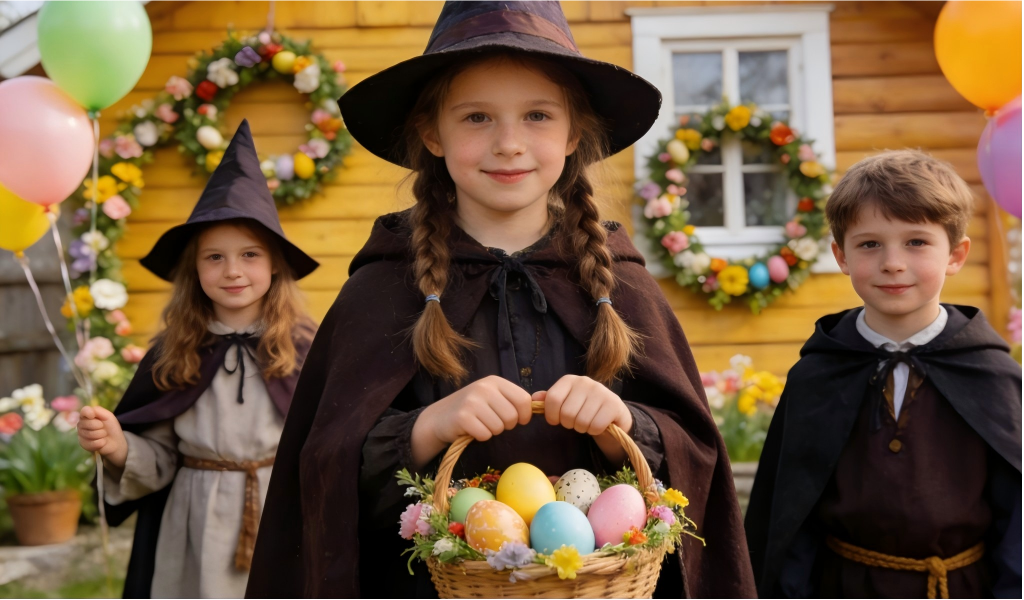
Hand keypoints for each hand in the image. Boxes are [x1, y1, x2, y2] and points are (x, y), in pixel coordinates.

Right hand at [77, 406, 127, 467]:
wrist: (115, 442)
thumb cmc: (111, 427)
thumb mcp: (108, 416)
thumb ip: (98, 411)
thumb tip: (88, 412)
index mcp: (87, 415)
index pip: (84, 411)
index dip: (89, 413)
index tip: (93, 416)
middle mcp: (81, 424)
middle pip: (86, 423)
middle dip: (99, 426)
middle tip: (103, 428)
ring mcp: (81, 434)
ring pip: (89, 434)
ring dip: (101, 435)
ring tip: (103, 435)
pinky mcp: (83, 444)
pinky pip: (91, 443)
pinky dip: (100, 443)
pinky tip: (101, 442)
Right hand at [411, 375, 532, 466]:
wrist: (438, 418)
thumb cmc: (470, 409)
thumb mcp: (491, 397)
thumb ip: (512, 399)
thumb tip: (539, 403)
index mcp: (495, 381)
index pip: (524, 400)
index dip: (523, 415)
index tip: (516, 420)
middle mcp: (484, 387)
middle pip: (512, 417)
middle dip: (505, 426)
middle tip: (491, 422)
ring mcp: (472, 401)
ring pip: (499, 427)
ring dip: (491, 431)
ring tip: (480, 424)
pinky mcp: (463, 417)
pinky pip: (485, 434)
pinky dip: (480, 437)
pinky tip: (471, 430)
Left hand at [535, 375, 631, 463]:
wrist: (612, 414)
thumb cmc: (583, 408)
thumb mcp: (564, 402)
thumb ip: (549, 400)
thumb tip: (533, 399)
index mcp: (569, 380)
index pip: (552, 399)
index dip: (552, 416)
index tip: (556, 420)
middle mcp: (585, 382)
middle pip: (566, 413)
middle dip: (569, 424)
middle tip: (576, 421)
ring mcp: (601, 392)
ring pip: (581, 421)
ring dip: (582, 428)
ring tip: (587, 422)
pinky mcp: (613, 404)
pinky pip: (596, 426)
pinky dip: (595, 430)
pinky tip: (598, 425)